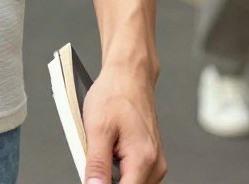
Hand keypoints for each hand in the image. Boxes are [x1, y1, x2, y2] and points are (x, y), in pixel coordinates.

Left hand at [82, 69, 166, 183]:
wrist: (130, 75)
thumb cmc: (115, 94)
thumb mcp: (97, 129)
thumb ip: (96, 164)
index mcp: (143, 159)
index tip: (93, 179)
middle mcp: (155, 164)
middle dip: (108, 181)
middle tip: (96, 159)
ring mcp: (155, 161)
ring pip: (132, 183)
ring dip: (113, 176)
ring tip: (103, 150)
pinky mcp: (150, 157)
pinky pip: (134, 175)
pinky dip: (119, 169)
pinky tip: (109, 150)